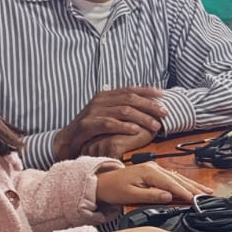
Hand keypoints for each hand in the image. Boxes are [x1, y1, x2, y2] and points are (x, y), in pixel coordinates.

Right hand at [51, 88, 169, 161]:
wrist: (66, 142)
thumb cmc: (91, 129)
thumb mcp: (107, 114)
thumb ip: (122, 108)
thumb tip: (147, 106)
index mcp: (106, 95)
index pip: (130, 89)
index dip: (148, 91)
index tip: (164, 95)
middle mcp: (100, 100)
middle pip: (130, 99)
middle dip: (150, 105)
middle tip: (164, 113)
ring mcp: (93, 111)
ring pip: (123, 111)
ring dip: (143, 118)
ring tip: (155, 125)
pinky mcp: (87, 124)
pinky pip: (110, 124)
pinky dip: (125, 127)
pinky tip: (137, 131)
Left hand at [94, 161, 207, 207]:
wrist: (102, 183)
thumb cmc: (114, 189)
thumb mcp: (130, 195)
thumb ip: (151, 195)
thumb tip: (168, 197)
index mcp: (149, 172)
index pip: (171, 184)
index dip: (185, 192)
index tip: (196, 199)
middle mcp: (154, 168)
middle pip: (178, 179)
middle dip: (194, 187)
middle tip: (208, 195)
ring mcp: (155, 169)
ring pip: (178, 177)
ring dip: (192, 184)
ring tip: (206, 191)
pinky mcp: (154, 172)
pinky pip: (173, 178)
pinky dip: (184, 183)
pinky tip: (192, 187)